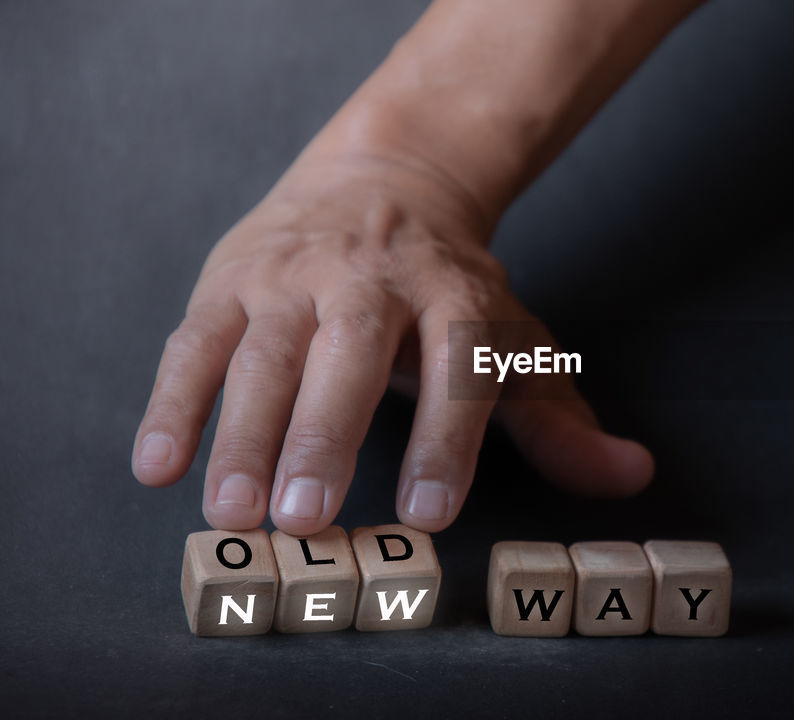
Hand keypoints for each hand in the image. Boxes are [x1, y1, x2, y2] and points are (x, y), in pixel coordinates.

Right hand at [131, 148, 652, 535]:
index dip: (446, 437)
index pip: (457, 363)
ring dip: (241, 432)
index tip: (428, 510)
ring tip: (231, 510)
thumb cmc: (451, 287)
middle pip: (349, 357)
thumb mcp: (513, 341)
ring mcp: (293, 274)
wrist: (383, 180)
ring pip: (262, 352)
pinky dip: (173, 402)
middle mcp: (371, 278)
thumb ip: (559, 419)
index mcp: (453, 293)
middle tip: (306, 517)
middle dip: (323, 437)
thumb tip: (632, 476)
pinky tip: (159, 465)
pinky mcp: (230, 280)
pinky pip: (194, 343)